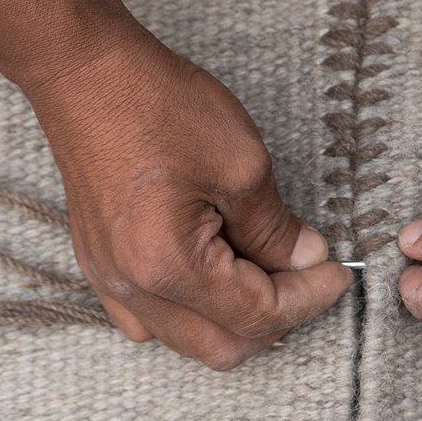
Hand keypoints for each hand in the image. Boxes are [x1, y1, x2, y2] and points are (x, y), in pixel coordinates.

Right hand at [24, 25, 352, 369]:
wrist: (84, 74)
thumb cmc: (157, 106)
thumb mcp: (241, 164)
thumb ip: (276, 228)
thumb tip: (305, 260)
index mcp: (169, 266)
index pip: (256, 315)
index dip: (308, 298)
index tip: (338, 274)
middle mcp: (133, 288)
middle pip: (223, 346)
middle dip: (277, 319)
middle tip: (308, 278)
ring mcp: (110, 281)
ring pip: (188, 341)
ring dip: (236, 322)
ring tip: (267, 275)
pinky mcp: (101, 267)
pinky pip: (152, 322)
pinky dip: (194, 315)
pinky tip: (217, 280)